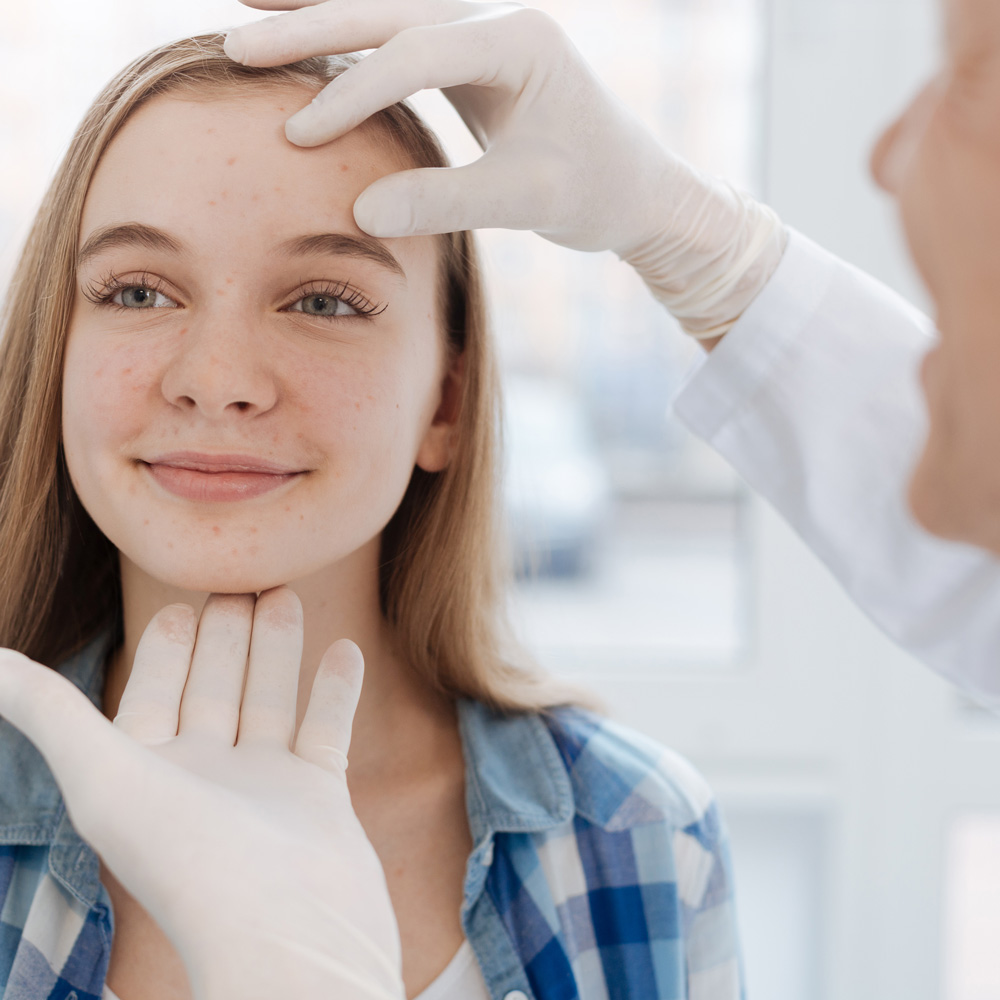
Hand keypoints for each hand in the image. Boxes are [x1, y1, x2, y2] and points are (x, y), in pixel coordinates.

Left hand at [0, 589, 402, 999]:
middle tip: (244, 581)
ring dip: (277, 649)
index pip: (154, 695)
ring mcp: (266, 790)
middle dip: (226, 637)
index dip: (163, 649)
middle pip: (215, 690)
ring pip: (270, 701)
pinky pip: (327, 730)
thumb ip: (47, 711)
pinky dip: (335, 690)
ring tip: (286, 595)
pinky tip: (346, 649)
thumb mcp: (104, 774)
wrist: (287, 932)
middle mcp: (205, 780)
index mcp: (149, 776)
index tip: (180, 600)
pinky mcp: (320, 798)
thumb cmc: (188, 861)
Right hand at [224, 0, 786, 336]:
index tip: (300, 136)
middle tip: (238, 49)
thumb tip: (360, 211)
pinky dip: (350, 37)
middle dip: (313, 27)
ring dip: (319, 13)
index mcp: (522, 40)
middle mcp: (500, 20)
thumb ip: (449, 202)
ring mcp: (485, 32)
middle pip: (391, 12)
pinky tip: (302, 27)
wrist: (638, 187)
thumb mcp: (529, 201)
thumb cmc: (596, 192)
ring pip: (388, 14)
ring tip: (245, 9)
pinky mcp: (473, 56)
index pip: (419, 53)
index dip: (355, 91)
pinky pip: (399, 36)